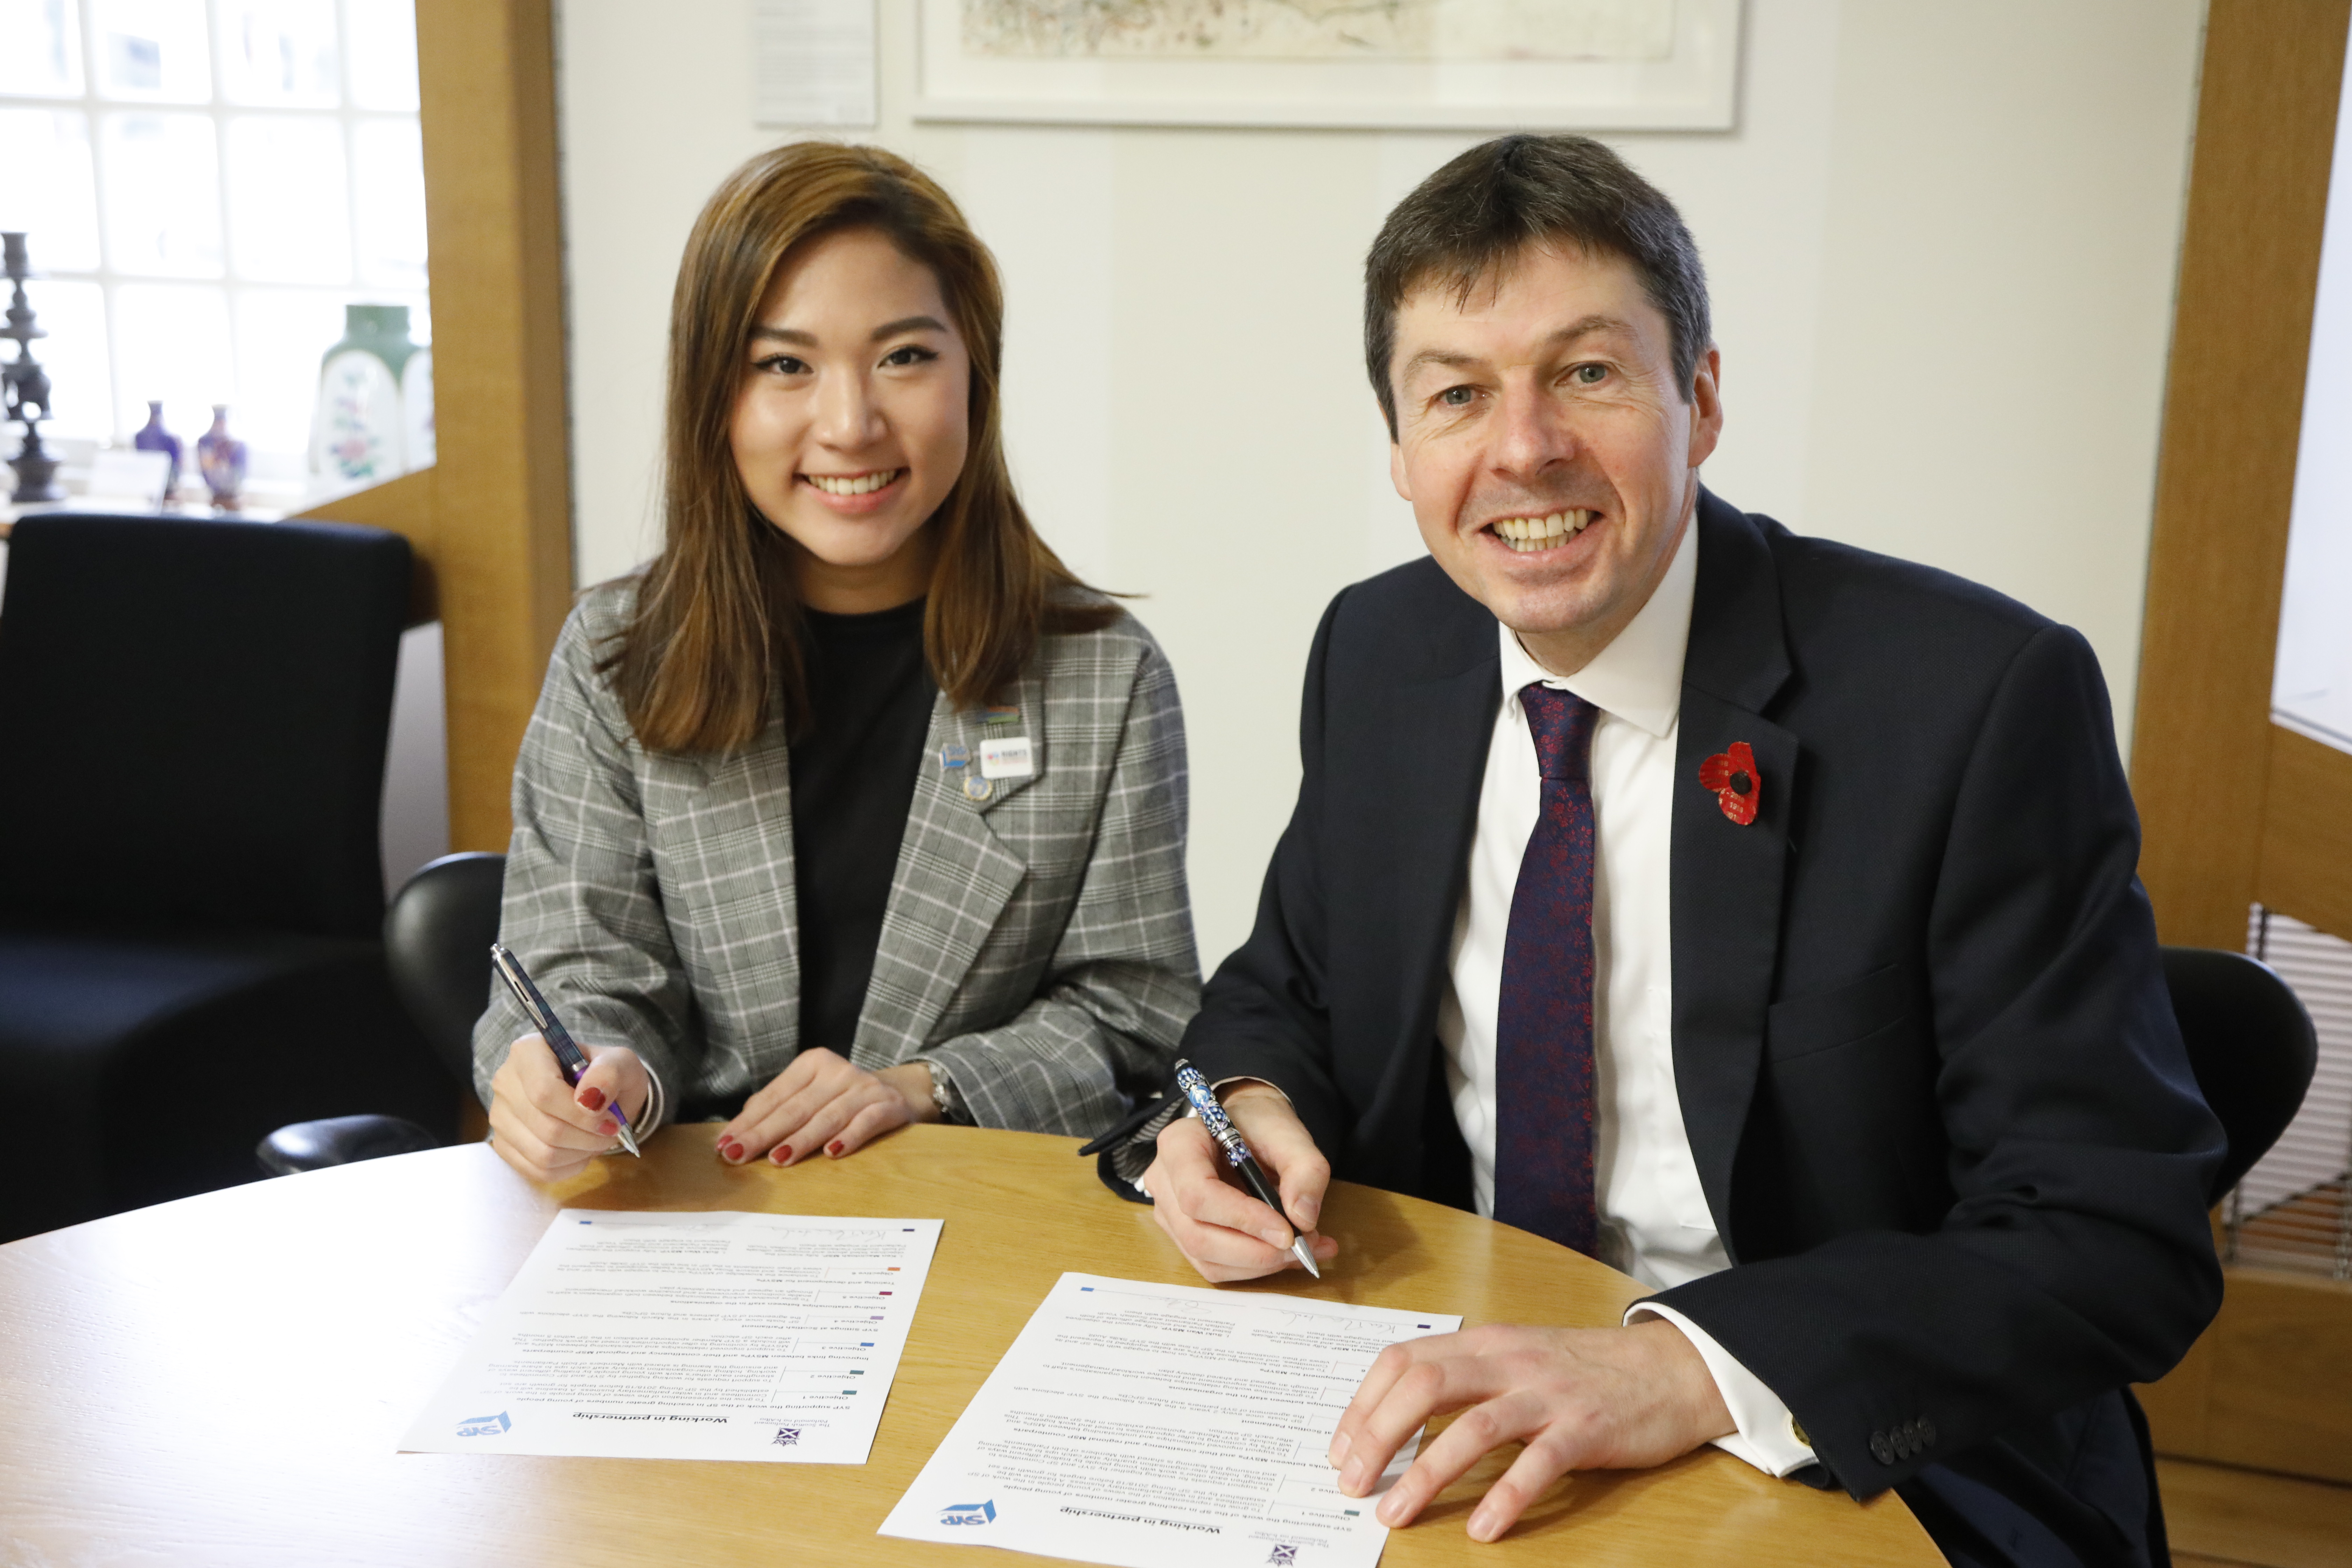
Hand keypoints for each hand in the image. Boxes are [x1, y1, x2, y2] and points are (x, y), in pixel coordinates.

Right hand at [486, 1035, 648, 1182]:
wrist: (595, 1093)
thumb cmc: (606, 1075)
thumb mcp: (621, 1062)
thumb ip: (610, 1073)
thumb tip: (590, 1099)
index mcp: (529, 1051)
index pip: (544, 1091)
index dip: (581, 1115)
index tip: (611, 1120)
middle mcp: (505, 1082)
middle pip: (545, 1127)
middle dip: (588, 1137)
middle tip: (611, 1132)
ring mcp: (499, 1115)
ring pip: (541, 1153)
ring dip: (580, 1154)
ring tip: (596, 1140)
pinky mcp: (503, 1144)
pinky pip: (536, 1170)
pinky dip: (568, 1167)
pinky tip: (581, 1151)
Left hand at [715, 1047, 935, 1165]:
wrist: (901, 1093)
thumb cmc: (842, 1099)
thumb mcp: (810, 1093)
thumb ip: (778, 1106)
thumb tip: (738, 1130)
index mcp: (813, 1063)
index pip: (775, 1096)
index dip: (749, 1121)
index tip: (725, 1144)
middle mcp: (838, 1071)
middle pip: (796, 1107)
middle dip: (764, 1134)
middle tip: (738, 1155)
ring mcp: (865, 1087)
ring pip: (827, 1116)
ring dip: (802, 1139)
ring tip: (778, 1158)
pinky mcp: (888, 1105)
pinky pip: (866, 1122)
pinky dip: (849, 1137)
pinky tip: (832, 1153)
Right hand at [1139, 1084, 1338, 1280]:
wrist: (1247, 1126)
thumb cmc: (1260, 1124)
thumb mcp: (1289, 1133)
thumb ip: (1305, 1168)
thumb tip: (1303, 1219)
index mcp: (1179, 1144)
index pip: (1197, 1193)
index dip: (1242, 1219)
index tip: (1287, 1231)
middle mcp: (1164, 1181)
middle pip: (1197, 1235)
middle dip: (1255, 1251)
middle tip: (1302, 1248)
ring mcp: (1169, 1212)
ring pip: (1206, 1259)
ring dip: (1258, 1264)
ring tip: (1305, 1249)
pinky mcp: (1183, 1235)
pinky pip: (1214, 1266)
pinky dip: (1253, 1268)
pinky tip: (1285, 1253)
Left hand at [1329, 1319, 1734, 1541]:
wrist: (1667, 1369)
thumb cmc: (1582, 1370)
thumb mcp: (1514, 1359)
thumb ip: (1463, 1378)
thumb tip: (1396, 1419)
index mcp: (1483, 1343)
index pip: (1402, 1361)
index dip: (1362, 1405)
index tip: (1338, 1450)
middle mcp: (1508, 1361)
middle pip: (1424, 1386)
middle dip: (1377, 1436)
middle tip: (1352, 1485)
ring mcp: (1547, 1394)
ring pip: (1473, 1427)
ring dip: (1426, 1473)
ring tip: (1396, 1513)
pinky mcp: (1586, 1429)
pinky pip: (1539, 1464)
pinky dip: (1507, 1497)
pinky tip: (1484, 1528)